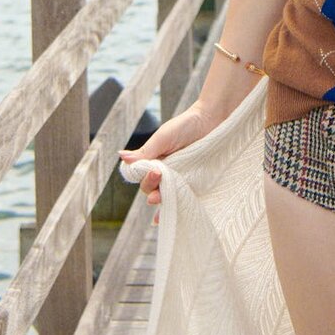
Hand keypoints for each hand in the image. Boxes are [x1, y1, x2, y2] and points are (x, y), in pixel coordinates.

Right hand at [119, 103, 221, 224]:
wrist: (213, 117)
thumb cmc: (186, 125)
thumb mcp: (163, 137)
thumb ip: (145, 151)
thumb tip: (121, 157)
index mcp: (156, 162)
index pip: (144, 178)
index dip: (146, 180)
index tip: (154, 172)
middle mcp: (168, 173)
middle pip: (154, 189)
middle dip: (153, 189)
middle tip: (160, 178)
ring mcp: (183, 179)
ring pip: (169, 196)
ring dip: (164, 202)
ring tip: (161, 199)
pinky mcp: (197, 183)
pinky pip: (187, 198)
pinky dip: (180, 208)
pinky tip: (176, 217)